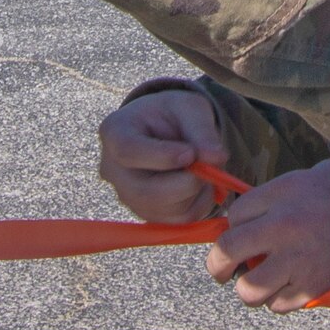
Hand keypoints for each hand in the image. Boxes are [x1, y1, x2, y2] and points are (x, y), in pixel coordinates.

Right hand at [96, 89, 228, 222]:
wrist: (166, 131)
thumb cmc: (172, 114)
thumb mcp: (188, 107)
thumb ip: (201, 129)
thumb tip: (216, 157)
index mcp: (114, 132)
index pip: (128, 151)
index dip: (161, 156)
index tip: (191, 153)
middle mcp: (113, 169)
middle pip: (144, 191)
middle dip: (186, 183)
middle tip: (209, 165)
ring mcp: (127, 196)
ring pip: (165, 210)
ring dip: (195, 193)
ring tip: (205, 169)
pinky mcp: (147, 214)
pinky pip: (177, 221)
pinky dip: (198, 205)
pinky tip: (200, 184)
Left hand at [205, 160, 329, 310]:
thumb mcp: (300, 180)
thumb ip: (270, 198)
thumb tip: (244, 217)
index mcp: (279, 197)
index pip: (233, 216)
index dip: (231, 226)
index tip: (239, 232)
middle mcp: (282, 229)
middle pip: (227, 252)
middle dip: (218, 264)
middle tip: (222, 269)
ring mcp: (298, 261)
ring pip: (249, 289)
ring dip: (248, 287)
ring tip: (257, 281)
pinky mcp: (314, 286)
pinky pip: (279, 305)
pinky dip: (276, 300)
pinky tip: (285, 287)